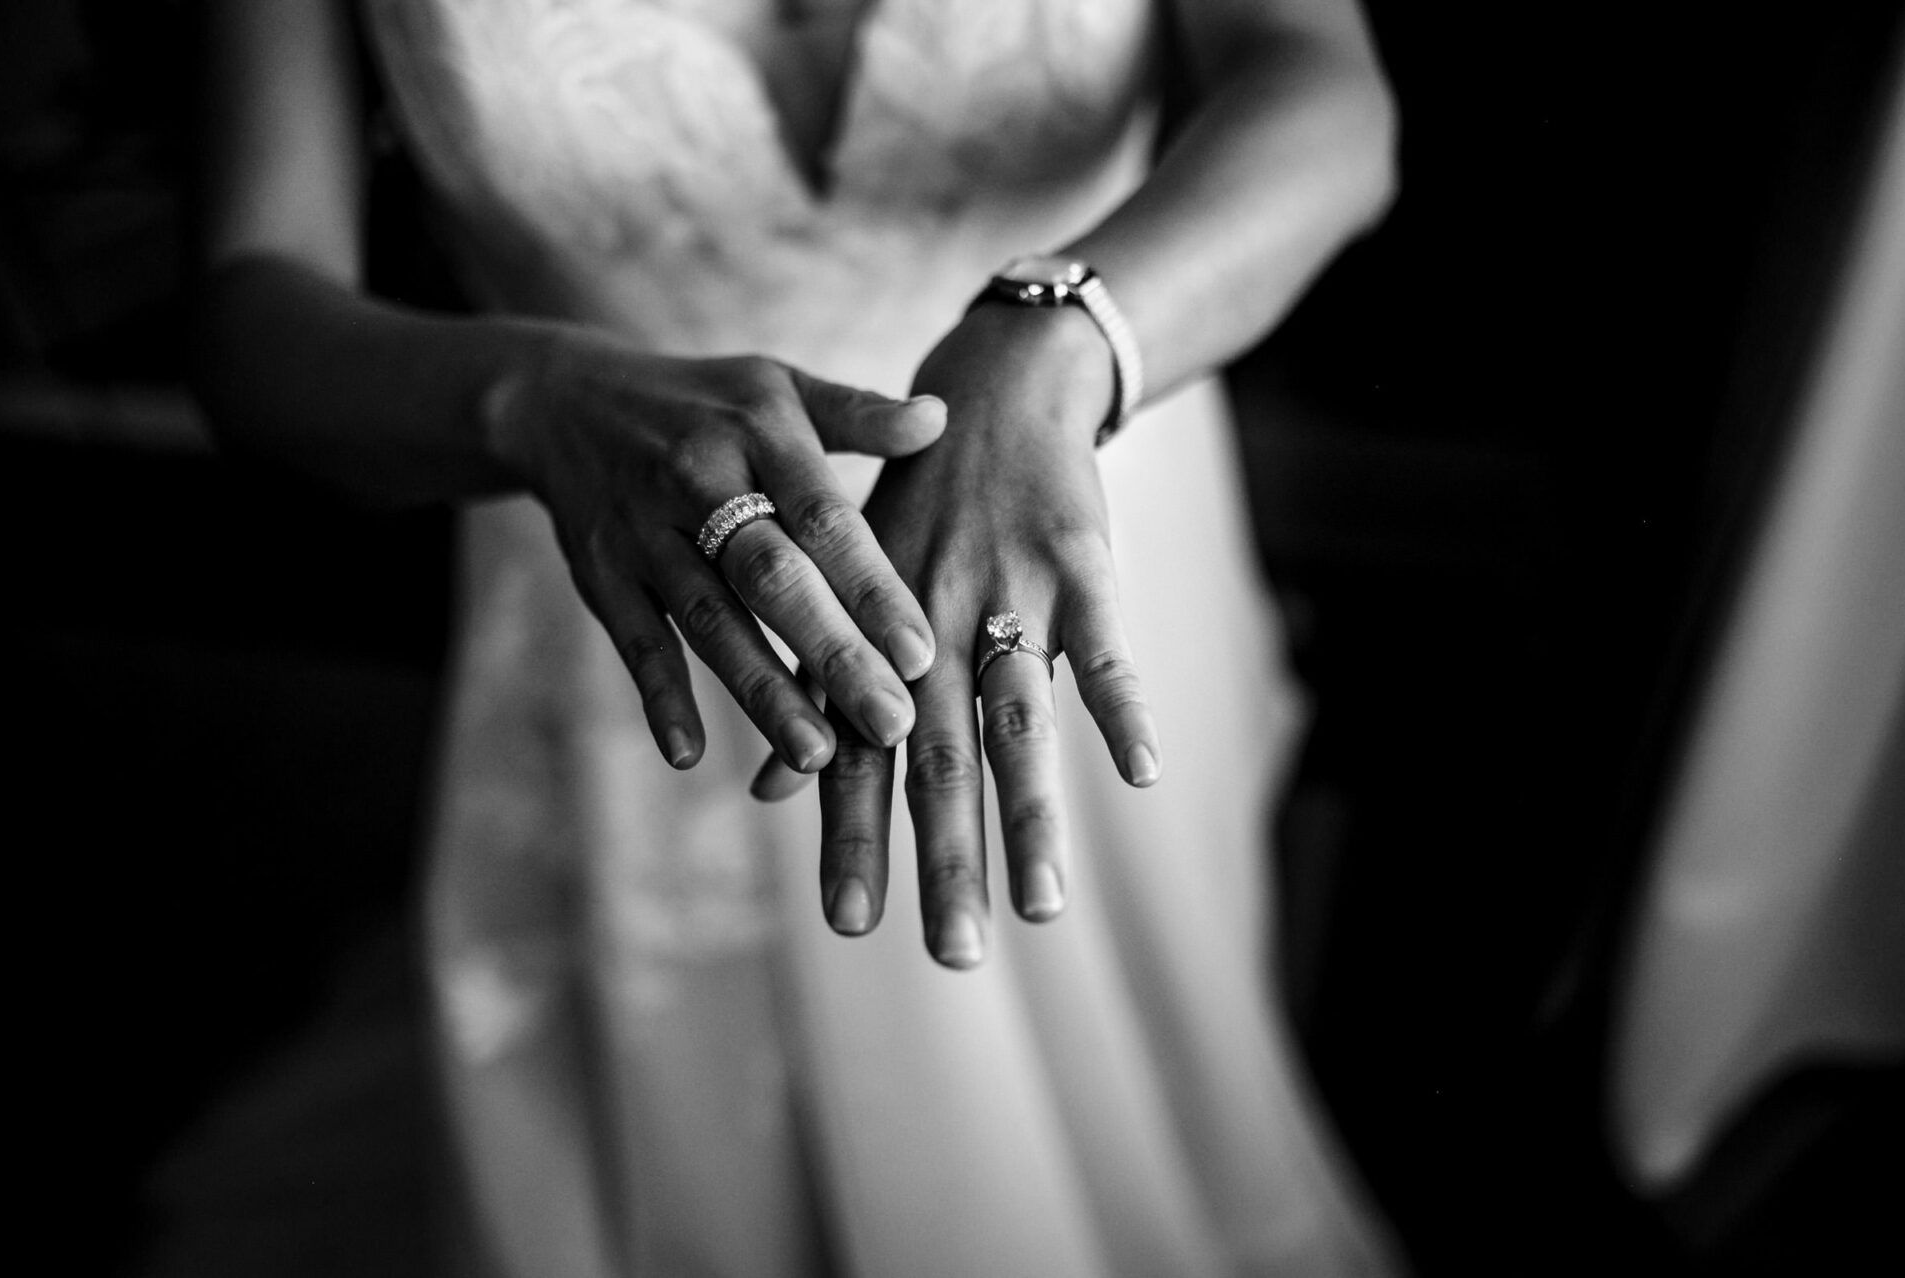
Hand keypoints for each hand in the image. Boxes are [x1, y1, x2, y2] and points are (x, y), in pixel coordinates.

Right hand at [491, 326, 944, 770]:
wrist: (565, 399)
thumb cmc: (707, 405)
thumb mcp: (779, 388)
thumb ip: (858, 414)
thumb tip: (939, 418)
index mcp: (761, 435)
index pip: (825, 520)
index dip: (873, 588)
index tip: (922, 654)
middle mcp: (699, 483)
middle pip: (772, 579)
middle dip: (833, 655)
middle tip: (890, 724)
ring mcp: (645, 534)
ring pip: (710, 621)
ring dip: (760, 691)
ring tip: (816, 756)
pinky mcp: (602, 574)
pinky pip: (634, 641)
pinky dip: (659, 697)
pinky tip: (689, 755)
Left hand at [754, 304, 1161, 965]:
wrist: (997, 388)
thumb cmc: (918, 506)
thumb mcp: (850, 586)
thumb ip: (819, 692)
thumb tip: (764, 793)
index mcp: (877, 639)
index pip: (858, 757)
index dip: (852, 839)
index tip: (848, 927)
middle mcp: (931, 626)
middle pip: (936, 759)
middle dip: (943, 861)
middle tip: (954, 957)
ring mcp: (1007, 596)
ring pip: (1017, 720)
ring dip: (1031, 817)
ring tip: (1042, 907)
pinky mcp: (1079, 564)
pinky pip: (1104, 646)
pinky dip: (1122, 704)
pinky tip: (1140, 771)